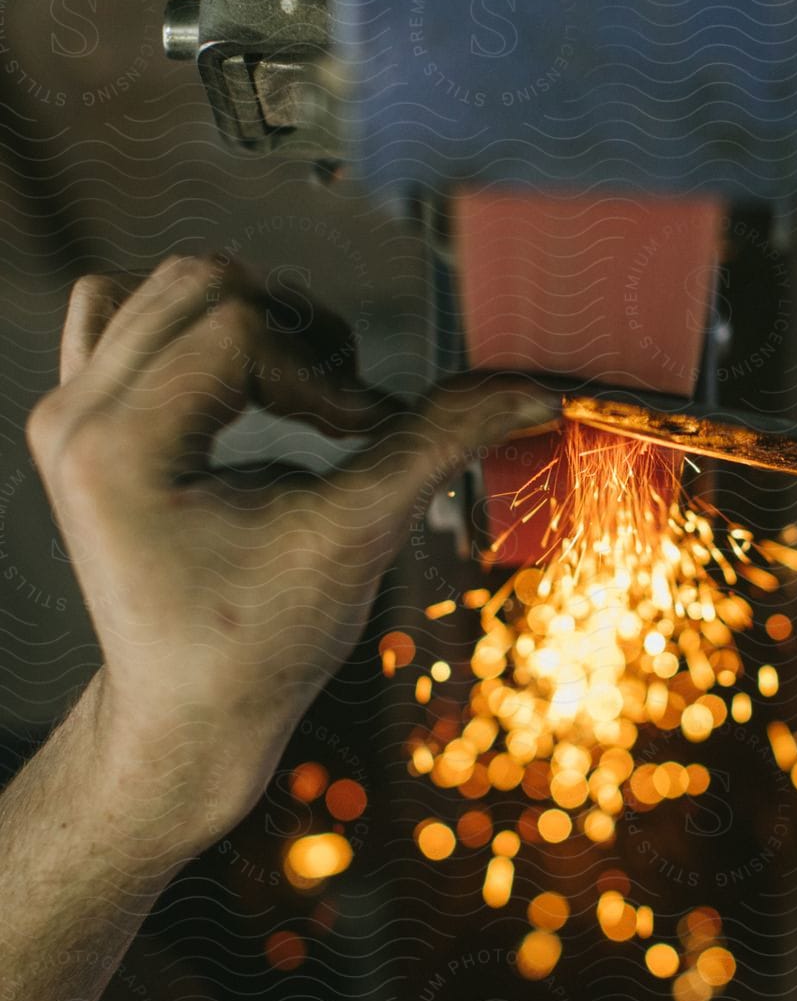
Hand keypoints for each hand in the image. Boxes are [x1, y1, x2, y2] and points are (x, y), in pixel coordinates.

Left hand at [25, 254, 555, 860]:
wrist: (188, 717)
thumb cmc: (258, 649)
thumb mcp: (354, 538)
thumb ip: (437, 444)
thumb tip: (527, 388)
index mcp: (117, 447)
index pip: (241, 331)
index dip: (325, 374)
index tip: (367, 435)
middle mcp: (73, 416)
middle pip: (201, 283)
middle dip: (295, 334)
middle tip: (344, 411)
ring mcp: (66, 413)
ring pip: (163, 286)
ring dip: (253, 321)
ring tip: (302, 394)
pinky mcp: (81, 418)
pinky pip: (123, 314)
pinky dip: (195, 329)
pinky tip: (245, 385)